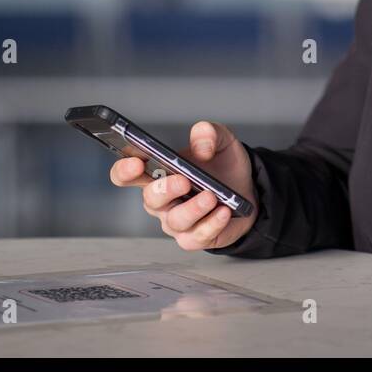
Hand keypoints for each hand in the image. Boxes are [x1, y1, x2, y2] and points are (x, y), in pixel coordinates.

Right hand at [109, 121, 257, 250]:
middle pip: (150, 198)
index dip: (124, 170)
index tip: (136, 163)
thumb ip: (208, 133)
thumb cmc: (224, 167)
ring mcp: (176, 221)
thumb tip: (202, 147)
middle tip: (184, 181)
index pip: (126, 174)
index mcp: (157, 173)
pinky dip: (212, 223)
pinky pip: (198, 236)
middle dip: (165, 189)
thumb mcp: (220, 141)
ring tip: (211, 196)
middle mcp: (161, 200)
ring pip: (175, 220)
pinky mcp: (194, 238)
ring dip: (193, 208)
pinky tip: (224, 211)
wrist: (247, 190)